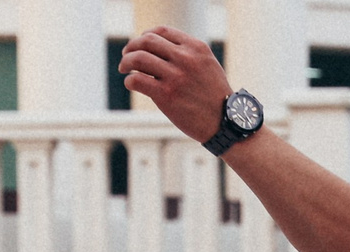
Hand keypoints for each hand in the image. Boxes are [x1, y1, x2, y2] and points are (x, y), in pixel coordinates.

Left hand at [118, 28, 232, 146]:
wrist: (225, 123)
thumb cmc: (214, 96)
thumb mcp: (207, 65)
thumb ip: (187, 53)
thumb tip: (158, 49)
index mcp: (195, 48)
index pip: (162, 31)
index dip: (146, 35)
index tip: (140, 44)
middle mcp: (185, 58)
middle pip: (147, 41)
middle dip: (132, 46)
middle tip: (126, 55)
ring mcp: (175, 77)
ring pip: (138, 58)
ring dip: (126, 62)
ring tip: (124, 68)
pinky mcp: (166, 95)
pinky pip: (137, 80)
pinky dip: (129, 80)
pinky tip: (131, 83)